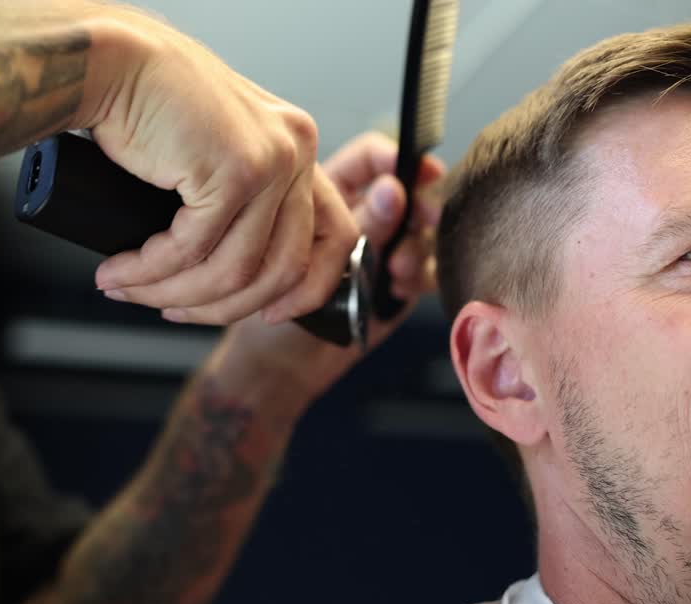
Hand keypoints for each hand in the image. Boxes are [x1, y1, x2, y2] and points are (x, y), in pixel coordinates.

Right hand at [76, 6, 357, 324]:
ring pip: (236, 269)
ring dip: (177, 294)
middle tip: (174, 310)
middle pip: (283, 267)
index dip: (310, 288)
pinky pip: (193, 250)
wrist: (112, 60)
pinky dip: (151, 272)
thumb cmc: (152, 103)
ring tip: (131, 291)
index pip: (335, 235)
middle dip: (224, 306)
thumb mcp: (219, 154)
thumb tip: (242, 276)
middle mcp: (297, 151)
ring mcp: (271, 161)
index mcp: (299, 148)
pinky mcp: (233, 171)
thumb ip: (244, 199)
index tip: (274, 314)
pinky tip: (122, 273)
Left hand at [206, 132, 444, 405]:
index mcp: (328, 194)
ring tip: (397, 267)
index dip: (393, 157)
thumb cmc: (265, 299)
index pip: (369, 159)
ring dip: (415, 246)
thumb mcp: (298, 251)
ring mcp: (382, 248)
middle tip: (425, 213)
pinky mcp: (397, 282)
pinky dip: (418, 276)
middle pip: (406, 192)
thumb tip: (391, 191)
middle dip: (420, 202)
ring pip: (419, 232)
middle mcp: (360, 216)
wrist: (273, 358)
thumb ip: (348, 224)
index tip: (416, 167)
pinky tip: (398, 287)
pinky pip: (425, 271)